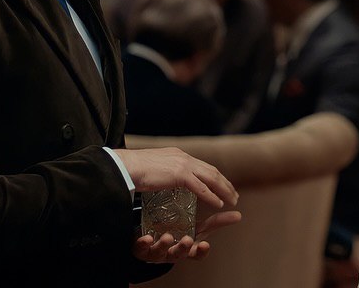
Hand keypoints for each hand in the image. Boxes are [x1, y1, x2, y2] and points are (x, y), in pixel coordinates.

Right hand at [114, 147, 237, 207]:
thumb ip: (164, 172)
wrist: (123, 166)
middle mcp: (183, 157)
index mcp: (178, 155)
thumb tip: (165, 178)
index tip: (223, 185)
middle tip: (234, 195)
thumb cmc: (132, 170)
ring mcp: (182, 165)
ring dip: (224, 190)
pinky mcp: (179, 174)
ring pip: (211, 178)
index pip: (203, 166)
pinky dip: (212, 196)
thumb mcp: (153, 168)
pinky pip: (201, 187)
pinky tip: (219, 204)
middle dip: (225, 183)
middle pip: (211, 171)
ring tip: (233, 200)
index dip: (215, 176)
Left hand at [132, 210, 242, 262]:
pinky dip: (144, 244)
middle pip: (178, 255)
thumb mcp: (198, 229)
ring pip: (160, 252)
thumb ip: (216, 223)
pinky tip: (147, 237)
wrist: (150, 237)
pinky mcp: (141, 248)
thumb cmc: (179, 233)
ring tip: (168, 236)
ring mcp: (155, 251)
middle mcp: (172, 253)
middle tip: (187, 239)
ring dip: (165, 245)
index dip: (200, 252)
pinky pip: (141, 248)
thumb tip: (239, 215)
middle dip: (183, 249)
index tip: (205, 245)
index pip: (196, 254)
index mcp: (186, 249)